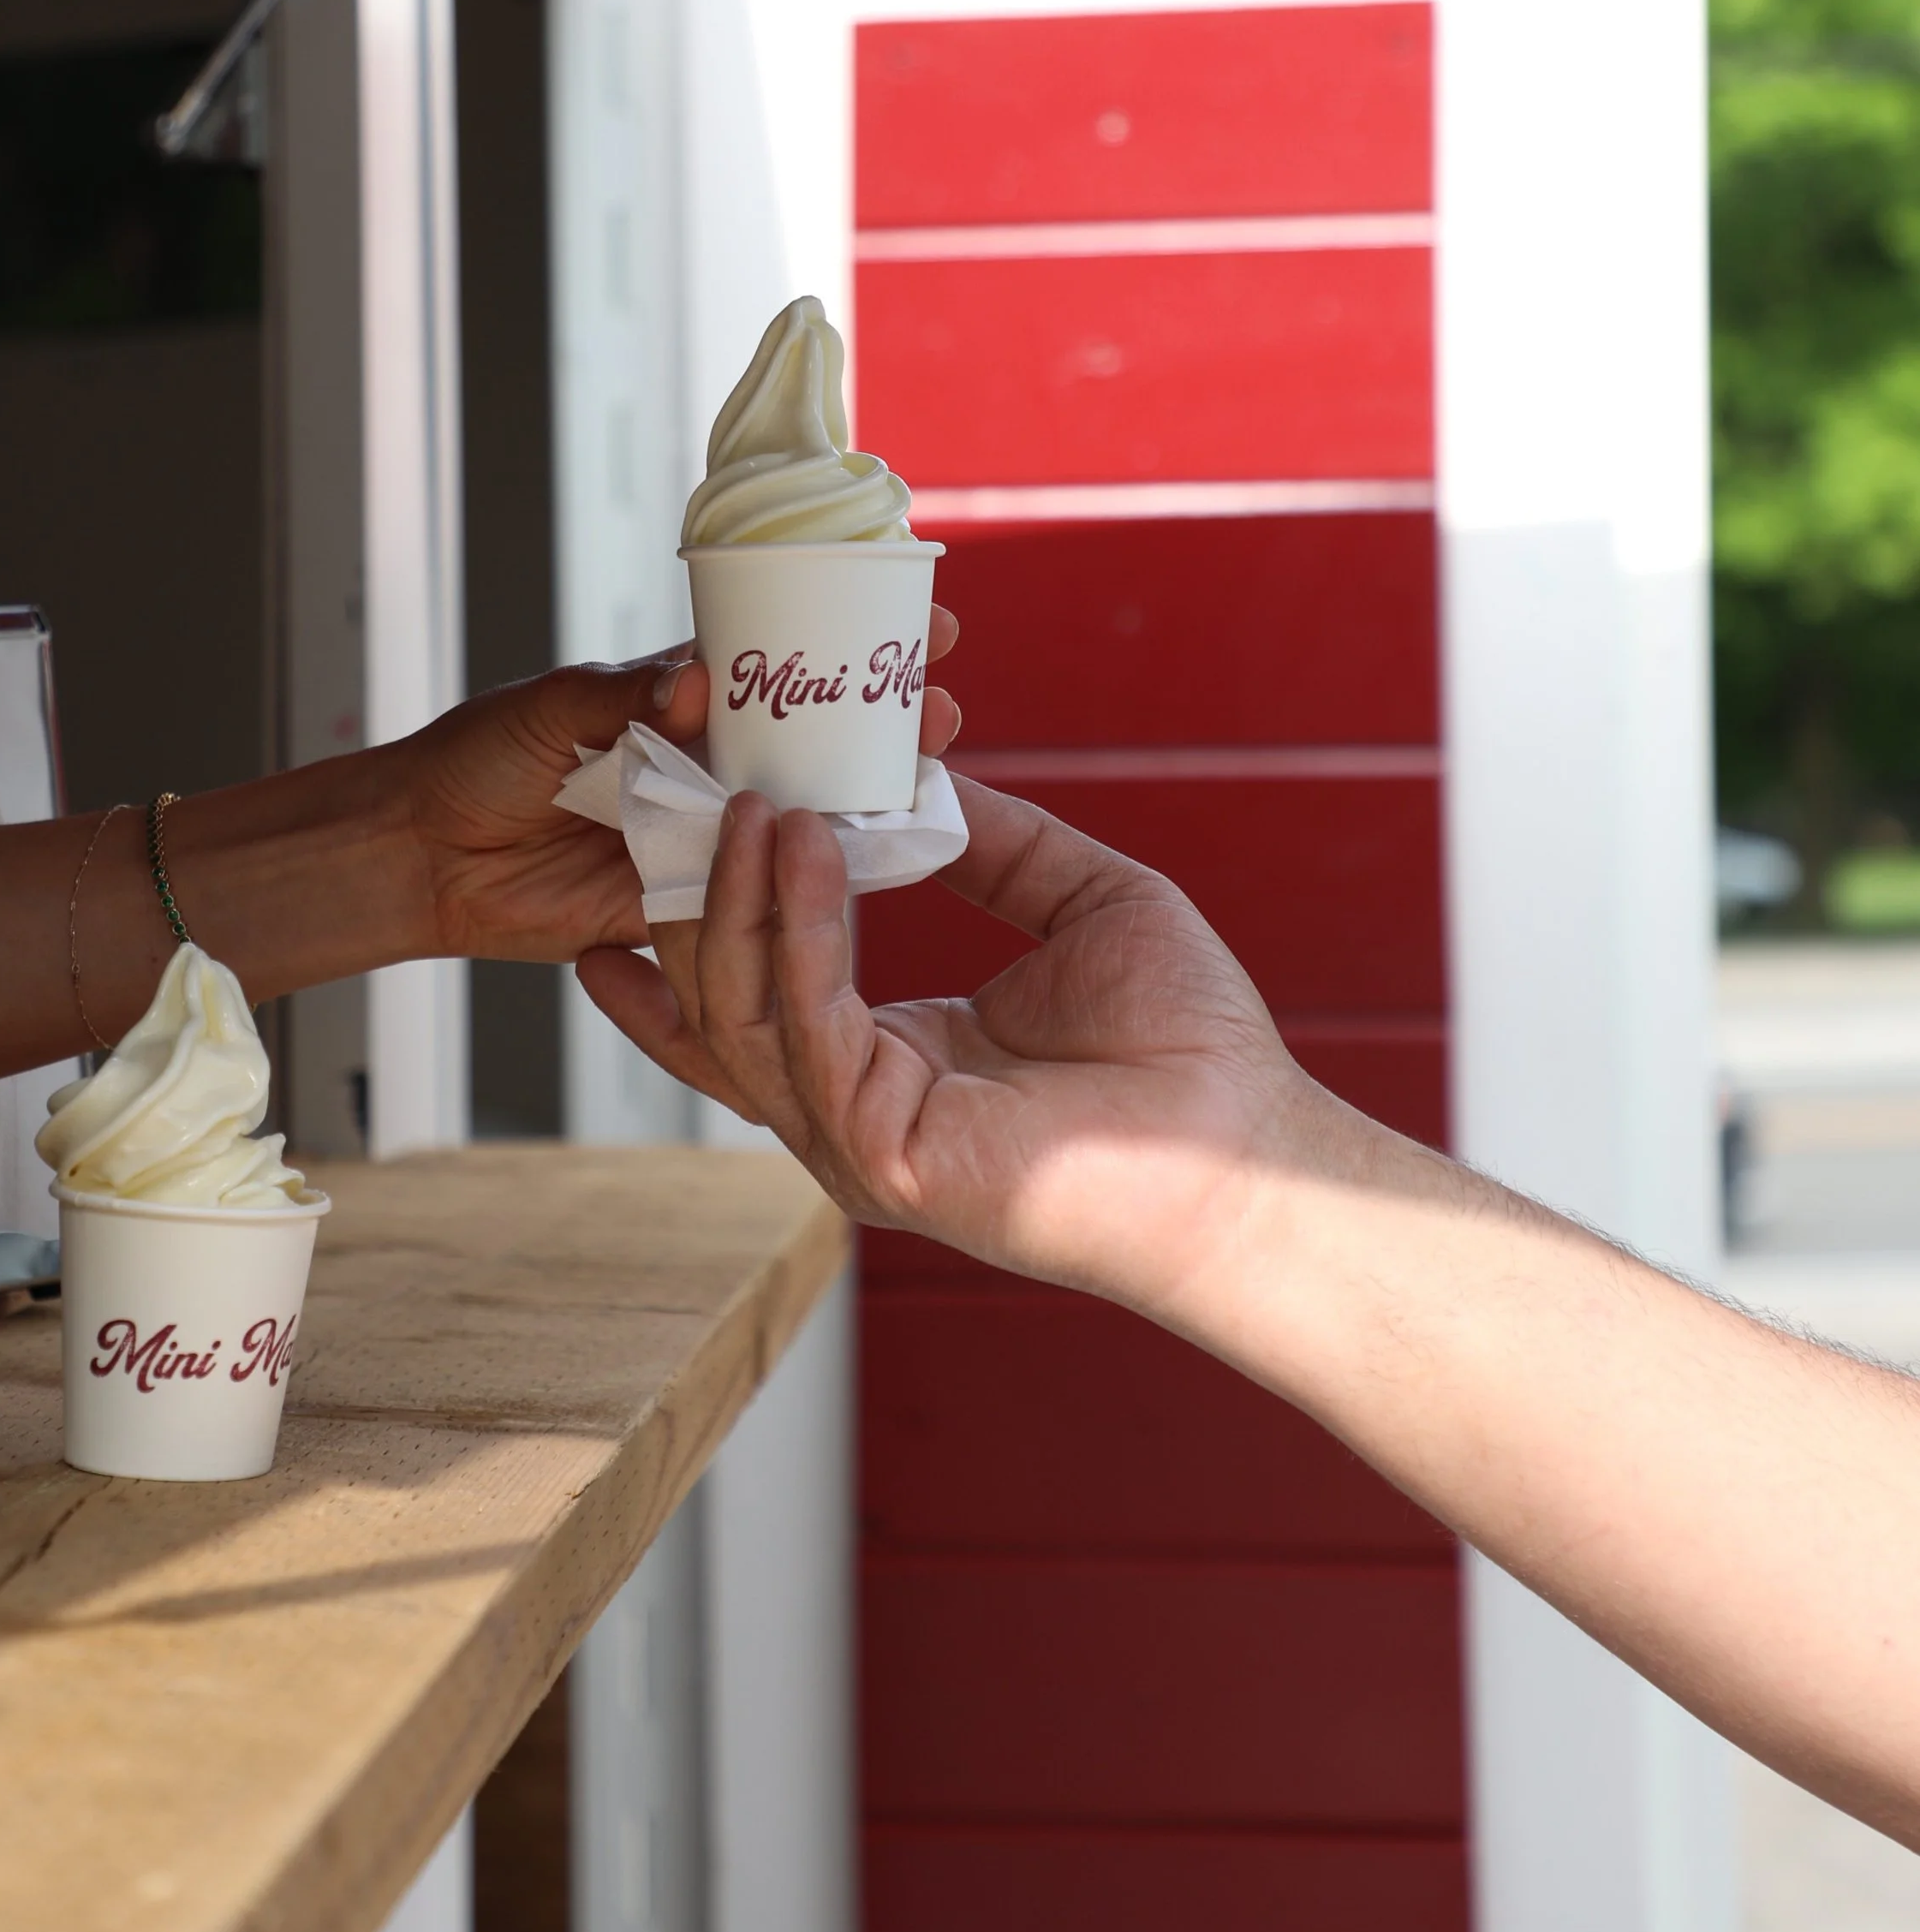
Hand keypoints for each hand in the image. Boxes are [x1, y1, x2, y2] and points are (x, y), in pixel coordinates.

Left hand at [401, 612, 960, 968]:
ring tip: (924, 766)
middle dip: (878, 717)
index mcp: (675, 701)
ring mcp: (699, 834)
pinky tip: (867, 857)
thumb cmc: (475, 763)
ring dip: (860, 793)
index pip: (775, 664)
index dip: (841, 639)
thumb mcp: (552, 706)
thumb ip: (628, 692)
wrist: (422, 855)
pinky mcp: (685, 901)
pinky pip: (753, 891)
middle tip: (938, 698)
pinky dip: (806, 877)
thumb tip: (705, 673)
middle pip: (807, 739)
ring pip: (795, 812)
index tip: (913, 610)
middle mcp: (700, 764)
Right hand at [577, 773, 1321, 1315]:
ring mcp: (858, 1139)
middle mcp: (858, 1106)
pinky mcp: (882, 1155)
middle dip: (694, 895)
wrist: (1250, 1144)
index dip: (719, 901)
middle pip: (724, 998)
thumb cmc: (1191, 1046)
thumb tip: (920, 776)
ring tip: (745, 802)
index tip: (691, 812)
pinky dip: (799, 927)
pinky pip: (810, 1027)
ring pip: (742, 1015)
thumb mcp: (1083, 901)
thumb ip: (994, 844)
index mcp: (895, 1058)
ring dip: (734, 898)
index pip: (765, 983)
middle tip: (680, 796)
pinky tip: (809, 845)